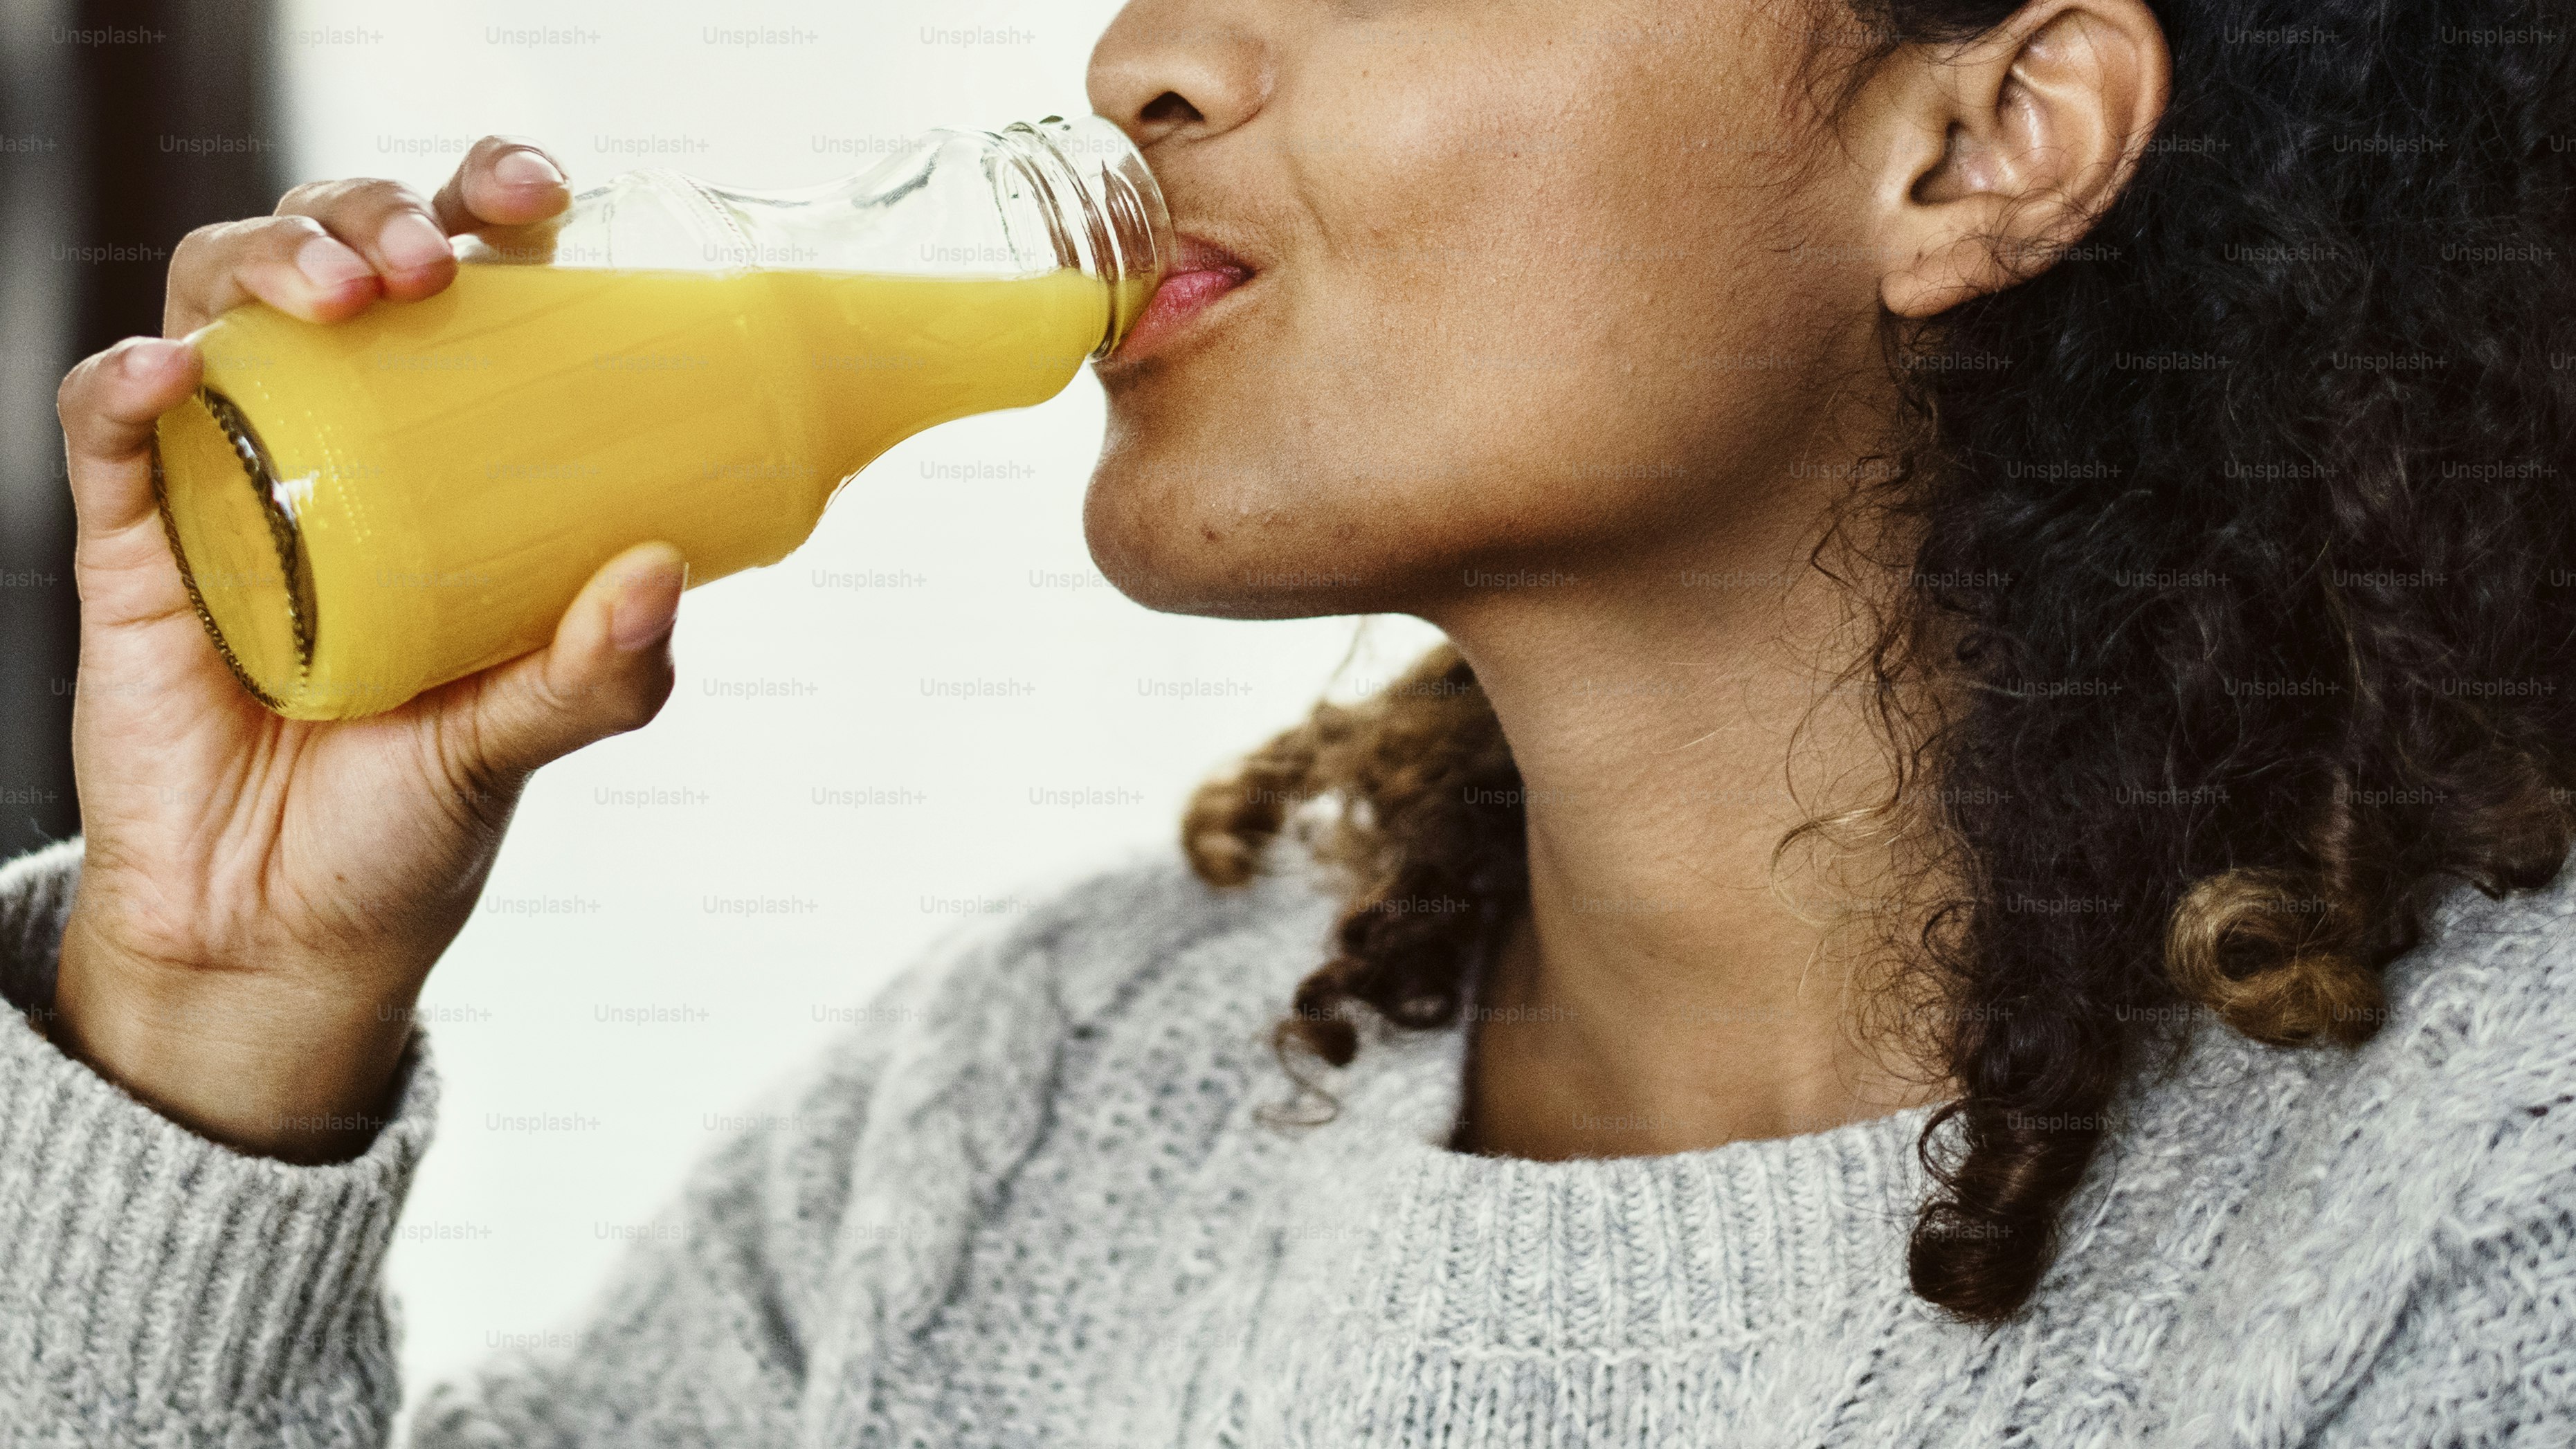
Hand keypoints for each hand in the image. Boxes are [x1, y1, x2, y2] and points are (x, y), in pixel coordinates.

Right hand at [49, 138, 681, 1163]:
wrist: (277, 941)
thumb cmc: (405, 827)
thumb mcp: (518, 741)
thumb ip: (594, 674)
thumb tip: (657, 572)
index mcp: (453, 460)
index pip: (471, 287)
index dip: (491, 209)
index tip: (538, 194)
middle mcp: (341, 446)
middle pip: (336, 257)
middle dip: (373, 214)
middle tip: (429, 261)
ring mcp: (229, 480)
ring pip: (219, 300)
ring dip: (270, 261)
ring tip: (337, 297)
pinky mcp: (133, 542)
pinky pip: (107, 427)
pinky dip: (126, 382)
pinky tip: (170, 374)